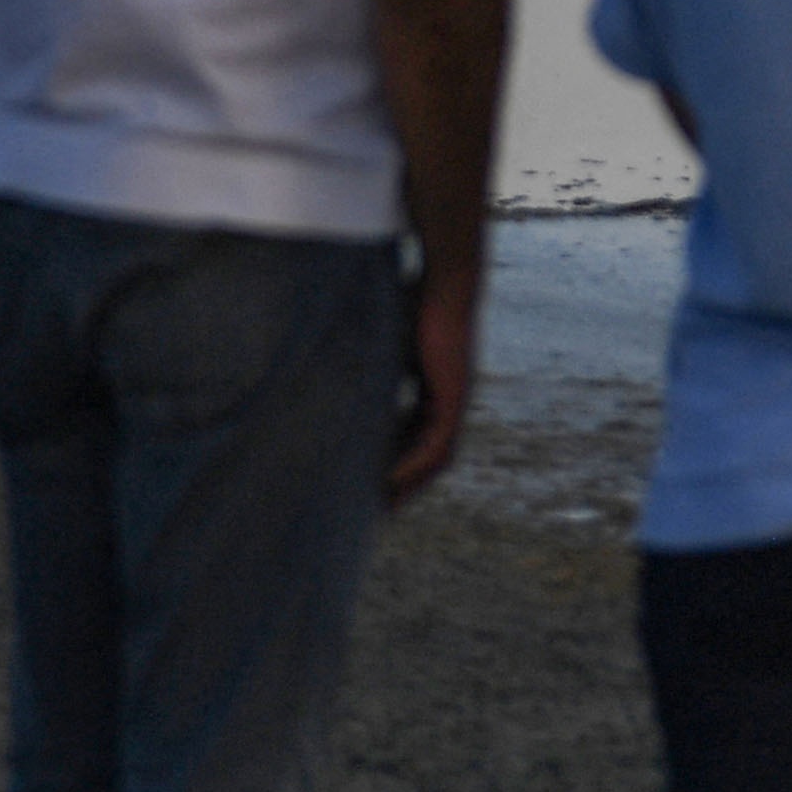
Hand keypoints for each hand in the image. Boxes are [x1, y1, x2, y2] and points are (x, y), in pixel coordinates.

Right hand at [389, 275, 477, 505]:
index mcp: (437, 388)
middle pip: (430, 455)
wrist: (447, 282)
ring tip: (382, 506)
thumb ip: (372, 351)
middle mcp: (450, 400)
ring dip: (410, 484)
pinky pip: (436, 445)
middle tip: (378, 508)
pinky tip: (391, 481)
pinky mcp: (454, 399)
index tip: (372, 479)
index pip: (418, 436)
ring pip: (435, 457)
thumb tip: (335, 349)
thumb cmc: (416, 297)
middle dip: (405, 483)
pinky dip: (414, 466)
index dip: (398, 460)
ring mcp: (456, 402)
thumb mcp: (389, 336)